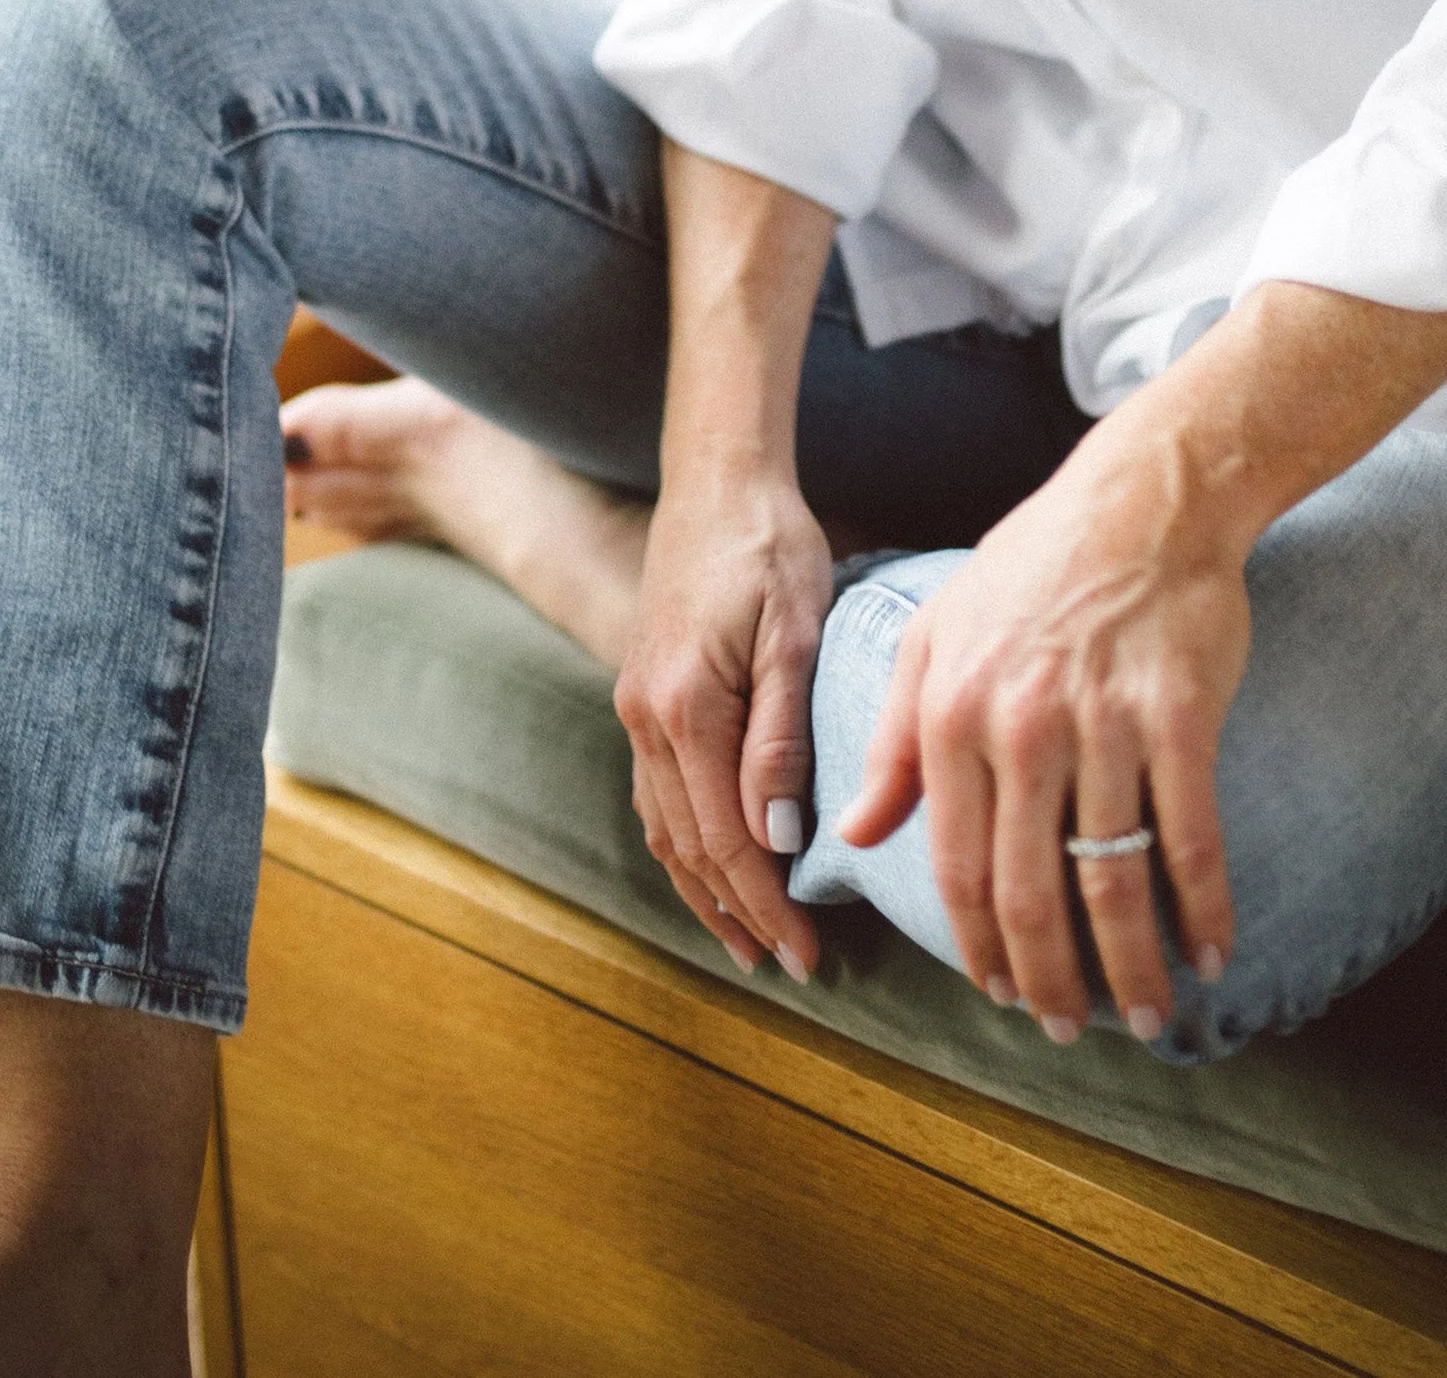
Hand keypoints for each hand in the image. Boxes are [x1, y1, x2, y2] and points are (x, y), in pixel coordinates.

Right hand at [614, 461, 833, 981]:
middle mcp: (647, 719)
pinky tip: (709, 865)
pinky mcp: (644, 693)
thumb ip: (781, 737)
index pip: (726, 842)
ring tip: (748, 939)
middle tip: (789, 968)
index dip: (767, 907)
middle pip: (688, 849)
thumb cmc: (769, 545)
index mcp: (686, 710)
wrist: (716, 478)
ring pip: (664, 828)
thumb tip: (777, 840)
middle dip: (738, 915)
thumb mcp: (792, 633)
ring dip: (704, 891)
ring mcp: (637, 707)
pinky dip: (682, 845)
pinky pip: (656, 793)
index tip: (809, 957)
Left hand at [835, 416, 1247, 1041]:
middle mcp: (1022, 724)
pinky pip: (1191, 834)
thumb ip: (893, 740)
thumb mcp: (937, 636)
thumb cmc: (1034, 566)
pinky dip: (1203, 907)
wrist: (1143, 498)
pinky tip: (1212, 953)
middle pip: (1030, 888)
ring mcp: (1104, 721)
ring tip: (1145, 1017)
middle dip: (1048, 978)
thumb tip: (855, 834)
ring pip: (1111, 875)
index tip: (999, 994)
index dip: (979, 943)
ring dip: (1129, 965)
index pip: (957, 863)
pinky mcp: (1179, 713)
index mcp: (953, 712)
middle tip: (1063, 1029)